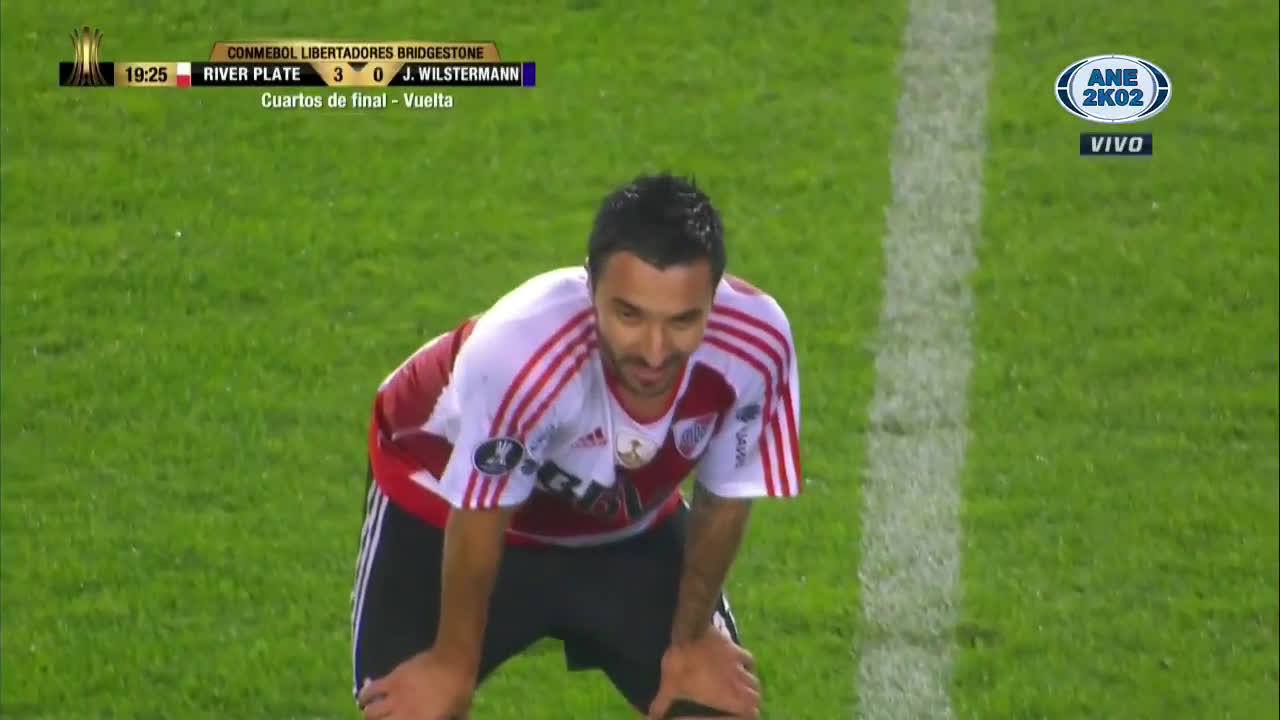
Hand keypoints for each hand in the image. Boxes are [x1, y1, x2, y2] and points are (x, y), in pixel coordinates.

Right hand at [356, 649, 474, 719]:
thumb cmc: (460, 687)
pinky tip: (364, 699)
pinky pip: (370, 691)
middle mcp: (405, 713)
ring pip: (370, 713)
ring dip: (369, 715)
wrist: (453, 659)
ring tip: (371, 714)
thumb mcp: (460, 711)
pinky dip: (364, 697)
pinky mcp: (392, 680)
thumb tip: (457, 719)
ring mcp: (396, 696)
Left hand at [648, 627, 759, 718]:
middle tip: (739, 704)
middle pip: (755, 697)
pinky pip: (749, 660)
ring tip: (740, 688)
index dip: (747, 716)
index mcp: (726, 696)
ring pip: (754, 680)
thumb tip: (651, 717)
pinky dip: (747, 666)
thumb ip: (661, 705)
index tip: (736, 716)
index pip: (751, 713)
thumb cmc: (680, 664)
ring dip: (749, 686)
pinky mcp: (735, 649)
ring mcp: (738, 664)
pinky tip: (740, 666)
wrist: (688, 632)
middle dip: (749, 702)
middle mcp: (737, 682)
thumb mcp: (669, 687)